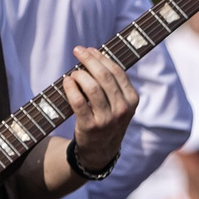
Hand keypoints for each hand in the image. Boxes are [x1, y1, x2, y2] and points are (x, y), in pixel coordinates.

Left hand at [61, 44, 137, 174]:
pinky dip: (71, 88)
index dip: (101, 57)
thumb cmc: (108, 118)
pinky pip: (78, 101)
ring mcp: (107, 119)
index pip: (117, 71)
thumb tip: (93, 55)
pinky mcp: (90, 126)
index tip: (89, 49)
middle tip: (77, 51)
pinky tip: (67, 81)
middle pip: (104, 76)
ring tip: (73, 73)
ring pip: (91, 87)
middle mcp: (122, 109)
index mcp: (132, 100)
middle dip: (89, 60)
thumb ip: (113, 83)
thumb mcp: (119, 103)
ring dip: (79, 74)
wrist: (101, 149)